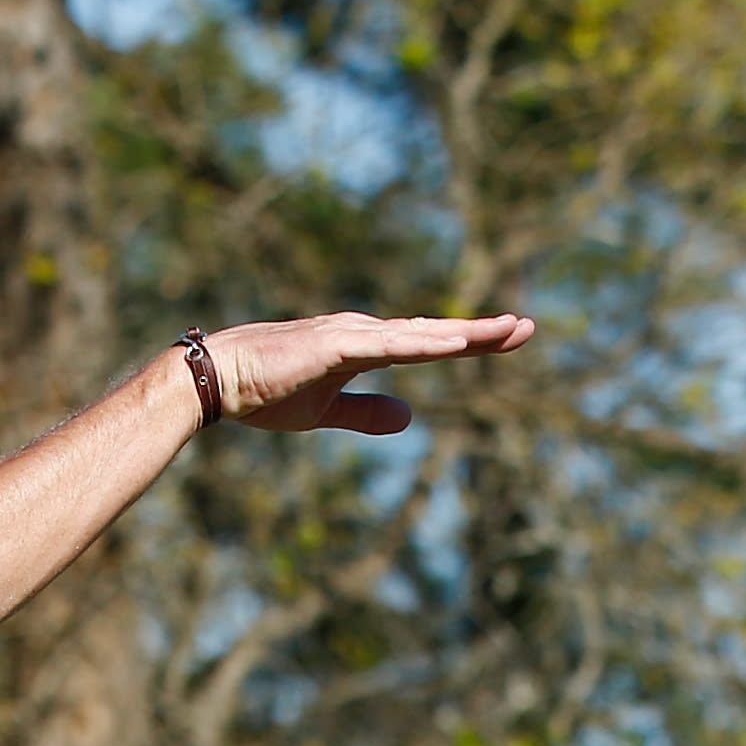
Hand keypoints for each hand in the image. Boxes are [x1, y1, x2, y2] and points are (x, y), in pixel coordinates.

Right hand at [195, 310, 537, 439]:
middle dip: (480, 332)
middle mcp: (365, 332)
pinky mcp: (336, 346)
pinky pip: (390, 346)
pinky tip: (454, 343)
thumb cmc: (265, 390)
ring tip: (506, 330)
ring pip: (420, 334)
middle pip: (434, 333)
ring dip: (462, 333)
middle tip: (527, 327)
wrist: (219, 378)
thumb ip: (366, 413)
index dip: (468, 341)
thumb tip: (409, 418)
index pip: (427, 342)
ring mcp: (351, 335)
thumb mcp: (326, 410)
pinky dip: (424, 344)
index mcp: (365, 345)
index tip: (508, 338)